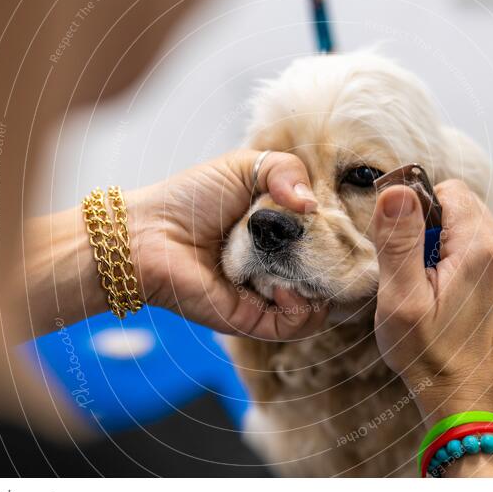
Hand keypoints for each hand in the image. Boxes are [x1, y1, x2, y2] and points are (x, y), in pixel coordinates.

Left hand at [127, 150, 328, 339]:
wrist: (147, 234)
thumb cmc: (190, 198)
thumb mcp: (244, 166)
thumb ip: (286, 168)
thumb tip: (314, 204)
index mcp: (278, 233)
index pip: (325, 241)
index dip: (339, 235)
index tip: (345, 223)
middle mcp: (277, 266)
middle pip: (326, 274)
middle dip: (335, 263)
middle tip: (330, 247)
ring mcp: (267, 295)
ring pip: (317, 306)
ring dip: (321, 288)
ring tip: (305, 267)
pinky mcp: (252, 321)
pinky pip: (294, 325)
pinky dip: (302, 310)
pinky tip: (285, 287)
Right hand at [370, 180, 492, 422]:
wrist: (461, 394)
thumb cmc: (426, 351)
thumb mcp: (401, 298)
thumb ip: (399, 241)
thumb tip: (398, 190)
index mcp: (481, 249)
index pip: (449, 190)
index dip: (419, 209)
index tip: (405, 246)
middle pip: (463, 205)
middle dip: (433, 227)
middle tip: (417, 271)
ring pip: (474, 225)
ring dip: (448, 243)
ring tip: (432, 283)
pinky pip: (485, 247)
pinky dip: (463, 258)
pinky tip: (450, 291)